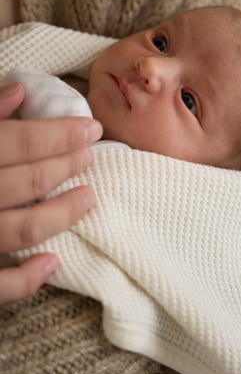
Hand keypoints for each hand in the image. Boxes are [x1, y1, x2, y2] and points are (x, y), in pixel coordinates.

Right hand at [0, 82, 102, 303]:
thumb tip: (17, 92)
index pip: (18, 141)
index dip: (60, 134)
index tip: (90, 128)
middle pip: (26, 181)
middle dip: (65, 166)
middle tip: (90, 156)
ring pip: (20, 230)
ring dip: (60, 215)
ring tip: (88, 198)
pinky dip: (24, 281)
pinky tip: (51, 263)